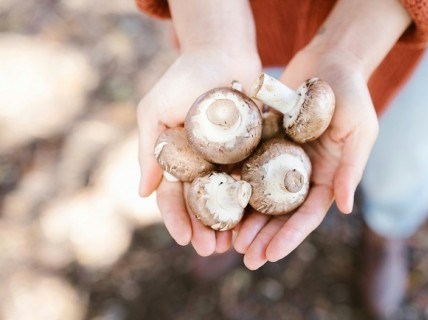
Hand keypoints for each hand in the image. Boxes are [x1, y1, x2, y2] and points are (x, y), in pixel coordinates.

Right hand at [137, 48, 260, 255]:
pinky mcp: (254, 148)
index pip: (175, 197)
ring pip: (229, 198)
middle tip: (213, 250)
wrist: (222, 51)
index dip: (177, 219)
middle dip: (206, 228)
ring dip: (230, 222)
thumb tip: (141, 194)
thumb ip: (149, 151)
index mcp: (178, 159)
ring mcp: (229, 158)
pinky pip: (254, 178)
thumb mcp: (155, 112)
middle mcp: (203, 163)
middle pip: (204, 204)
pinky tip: (258, 218)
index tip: (186, 239)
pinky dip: (254, 199)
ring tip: (235, 244)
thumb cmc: (183, 78)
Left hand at [234, 49, 378, 268]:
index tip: (270, 255)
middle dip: (264, 237)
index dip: (289, 237)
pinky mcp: (265, 142)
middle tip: (245, 258)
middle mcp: (304, 173)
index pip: (308, 214)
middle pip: (281, 213)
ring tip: (228, 241)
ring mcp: (283, 159)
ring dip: (247, 219)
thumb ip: (351, 168)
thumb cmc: (352, 94)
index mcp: (328, 176)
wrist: (331, 60)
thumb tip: (344, 208)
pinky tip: (217, 200)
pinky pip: (248, 167)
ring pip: (261, 196)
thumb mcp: (360, 131)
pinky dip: (235, 185)